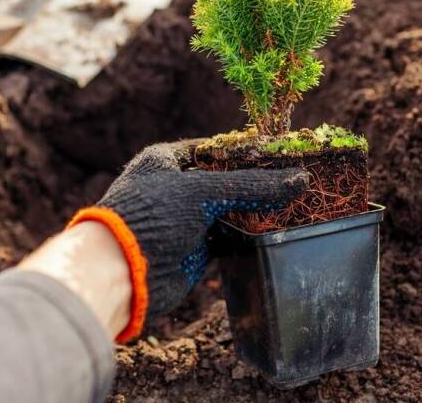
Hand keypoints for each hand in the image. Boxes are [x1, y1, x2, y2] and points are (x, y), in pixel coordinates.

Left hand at [67, 140, 307, 340]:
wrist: (121, 273)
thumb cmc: (151, 217)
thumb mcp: (202, 191)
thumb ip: (251, 185)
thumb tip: (300, 180)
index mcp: (165, 161)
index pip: (215, 148)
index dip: (247, 150)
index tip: (281, 153)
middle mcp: (174, 187)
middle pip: (224, 180)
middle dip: (255, 181)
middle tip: (293, 178)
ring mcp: (184, 219)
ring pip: (228, 209)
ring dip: (254, 209)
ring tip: (292, 202)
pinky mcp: (193, 248)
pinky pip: (227, 235)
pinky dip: (247, 233)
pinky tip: (273, 229)